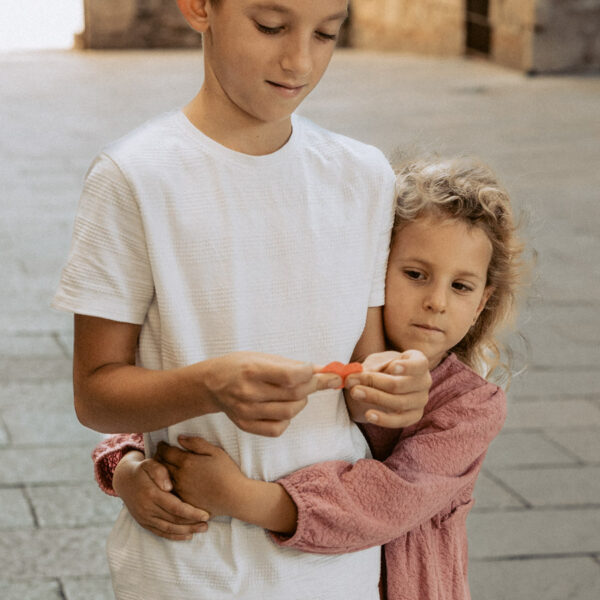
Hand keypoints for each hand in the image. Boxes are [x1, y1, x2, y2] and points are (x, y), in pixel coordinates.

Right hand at [112, 451, 208, 540]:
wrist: (124, 479)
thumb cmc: (143, 469)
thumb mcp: (150, 464)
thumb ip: (160, 472)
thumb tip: (169, 486)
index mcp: (151, 494)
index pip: (175, 507)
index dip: (191, 513)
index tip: (206, 514)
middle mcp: (147, 508)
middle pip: (173, 520)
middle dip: (192, 523)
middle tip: (207, 523)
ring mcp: (144, 517)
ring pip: (168, 529)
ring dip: (186, 531)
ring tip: (202, 529)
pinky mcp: (143, 522)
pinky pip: (160, 533)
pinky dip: (174, 536)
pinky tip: (187, 536)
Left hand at [155, 437, 249, 518]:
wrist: (234, 497)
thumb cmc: (227, 472)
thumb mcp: (215, 452)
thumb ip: (196, 443)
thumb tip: (180, 438)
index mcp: (187, 462)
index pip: (166, 452)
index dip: (162, 447)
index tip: (162, 444)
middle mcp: (180, 476)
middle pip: (161, 465)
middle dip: (159, 458)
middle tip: (160, 454)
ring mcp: (180, 491)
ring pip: (162, 479)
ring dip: (160, 472)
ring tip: (162, 467)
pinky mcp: (183, 502)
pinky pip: (169, 492)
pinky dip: (165, 485)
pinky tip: (168, 483)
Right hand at [196, 352, 340, 436]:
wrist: (210, 384)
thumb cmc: (239, 366)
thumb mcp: (261, 356)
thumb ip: (291, 365)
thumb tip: (323, 370)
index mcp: (252, 370)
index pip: (290, 376)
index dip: (309, 373)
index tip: (314, 369)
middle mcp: (248, 393)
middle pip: (294, 394)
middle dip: (313, 386)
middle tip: (317, 380)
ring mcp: (247, 412)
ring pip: (289, 412)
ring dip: (302, 402)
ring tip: (298, 393)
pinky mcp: (246, 425)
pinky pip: (278, 429)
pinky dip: (288, 418)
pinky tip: (284, 407)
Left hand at [344, 349, 430, 427]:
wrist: (382, 384)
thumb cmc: (381, 367)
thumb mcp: (376, 361)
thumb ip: (371, 367)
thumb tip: (358, 375)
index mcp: (419, 362)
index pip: (418, 364)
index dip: (407, 366)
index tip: (392, 367)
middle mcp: (424, 381)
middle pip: (400, 385)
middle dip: (373, 382)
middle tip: (351, 380)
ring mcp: (421, 400)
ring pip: (398, 403)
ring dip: (374, 398)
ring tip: (354, 392)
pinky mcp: (414, 416)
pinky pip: (400, 421)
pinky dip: (383, 419)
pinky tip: (369, 415)